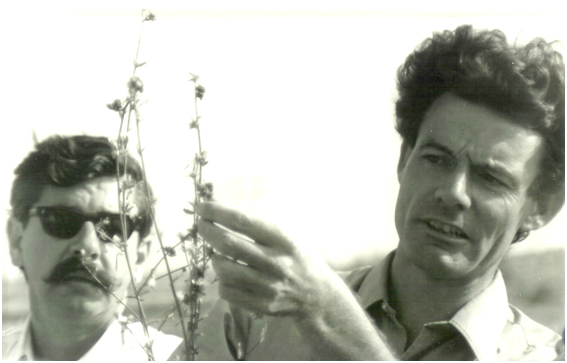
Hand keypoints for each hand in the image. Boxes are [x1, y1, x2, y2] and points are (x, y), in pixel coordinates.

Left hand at [196, 201, 337, 317]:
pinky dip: (222, 280)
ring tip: (218, 254)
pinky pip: (227, 291)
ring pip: (224, 269)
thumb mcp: (290, 234)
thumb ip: (262, 225)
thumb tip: (224, 212)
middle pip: (229, 244)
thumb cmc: (299, 256)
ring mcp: (268, 286)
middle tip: (201, 225)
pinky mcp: (261, 305)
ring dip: (215, 258)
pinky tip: (229, 275)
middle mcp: (275, 262)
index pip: (244, 222)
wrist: (318, 295)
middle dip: (208, 231)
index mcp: (283, 239)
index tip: (203, 207)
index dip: (219, 212)